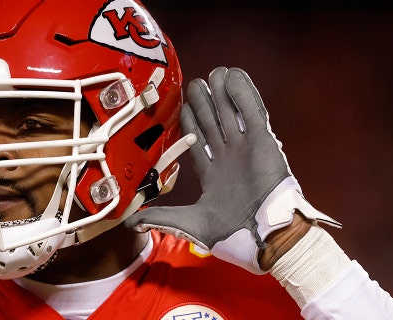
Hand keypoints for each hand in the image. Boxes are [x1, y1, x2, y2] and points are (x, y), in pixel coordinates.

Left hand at [125, 67, 339, 273]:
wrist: (262, 237)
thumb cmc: (232, 235)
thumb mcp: (189, 224)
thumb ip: (161, 217)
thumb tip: (129, 222)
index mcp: (214, 174)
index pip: (198, 140)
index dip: (190, 122)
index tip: (181, 107)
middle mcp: (230, 158)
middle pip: (214, 122)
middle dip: (204, 103)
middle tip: (194, 84)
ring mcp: (246, 148)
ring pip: (231, 113)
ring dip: (221, 93)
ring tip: (212, 75)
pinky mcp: (262, 142)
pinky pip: (252, 111)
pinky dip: (243, 93)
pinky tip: (232, 76)